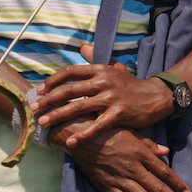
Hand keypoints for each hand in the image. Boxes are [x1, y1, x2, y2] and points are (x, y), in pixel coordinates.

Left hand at [34, 43, 172, 145]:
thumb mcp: (115, 68)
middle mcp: (103, 81)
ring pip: (78, 107)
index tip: (39, 90)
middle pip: (69, 90)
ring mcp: (111, 97)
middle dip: (49, 100)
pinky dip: (83, 134)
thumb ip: (96, 60)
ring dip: (58, 115)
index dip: (53, 81)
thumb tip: (83, 48)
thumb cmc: (132, 85)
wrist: (157, 96)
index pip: (70, 72)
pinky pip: (97, 126)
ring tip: (43, 123)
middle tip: (34, 109)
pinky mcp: (119, 113)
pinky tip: (71, 143)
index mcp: (100, 70)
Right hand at [56, 124, 191, 191]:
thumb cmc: (108, 131)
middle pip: (158, 189)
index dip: (178, 185)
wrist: (80, 137)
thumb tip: (167, 152)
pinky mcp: (108, 187)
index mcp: (140, 153)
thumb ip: (149, 144)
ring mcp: (120, 179)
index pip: (164, 172)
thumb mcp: (131, 132)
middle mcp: (133, 168)